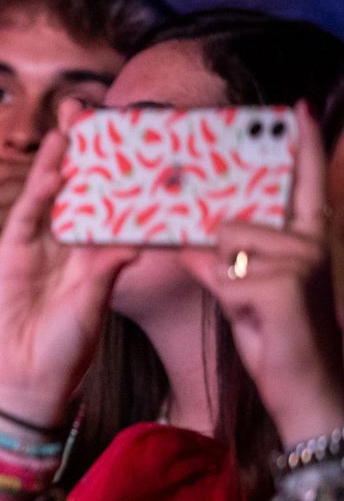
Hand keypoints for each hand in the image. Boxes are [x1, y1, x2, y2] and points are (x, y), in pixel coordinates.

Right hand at [0, 116, 137, 426]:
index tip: (124, 138)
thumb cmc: (66, 348)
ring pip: (48, 193)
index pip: (102, 203)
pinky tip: (49, 167)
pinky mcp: (9, 252)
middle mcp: (62, 244)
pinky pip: (25, 215)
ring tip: (69, 124)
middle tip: (88, 108)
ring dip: (57, 159)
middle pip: (73, 187)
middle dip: (79, 150)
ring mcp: (35, 246)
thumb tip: (137, 244)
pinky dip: (36, 191)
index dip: (111, 171)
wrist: (25, 376)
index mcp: (90, 254)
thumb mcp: (96, 304)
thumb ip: (109, 271)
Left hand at [180, 105, 343, 441]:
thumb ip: (226, 259)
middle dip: (222, 247)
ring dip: (225, 284)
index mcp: (305, 240)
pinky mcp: (284, 282)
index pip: (302, 185)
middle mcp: (308, 242)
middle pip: (233, 220)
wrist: (307, 390)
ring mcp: (300, 259)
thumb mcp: (245, 291)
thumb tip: (192, 242)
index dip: (301, 146)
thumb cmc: (276, 337)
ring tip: (256, 312)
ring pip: (223, 246)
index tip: (293, 110)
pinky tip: (257, 320)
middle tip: (249, 287)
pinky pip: (222, 276)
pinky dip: (226, 300)